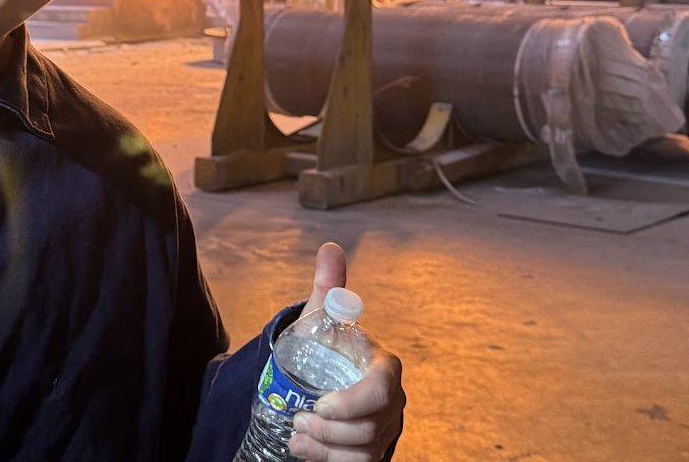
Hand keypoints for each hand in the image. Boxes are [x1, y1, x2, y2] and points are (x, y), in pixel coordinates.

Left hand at [287, 243, 404, 460]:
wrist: (326, 379)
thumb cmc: (328, 346)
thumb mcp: (325, 317)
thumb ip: (329, 286)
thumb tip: (329, 246)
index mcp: (385, 367)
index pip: (381, 389)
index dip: (353, 402)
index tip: (320, 404)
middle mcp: (392, 402)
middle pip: (370, 427)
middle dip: (331, 429)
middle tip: (297, 419)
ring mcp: (385, 430)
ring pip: (364, 451)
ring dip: (327, 450)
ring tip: (296, 436)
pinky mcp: (373, 451)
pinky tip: (304, 451)